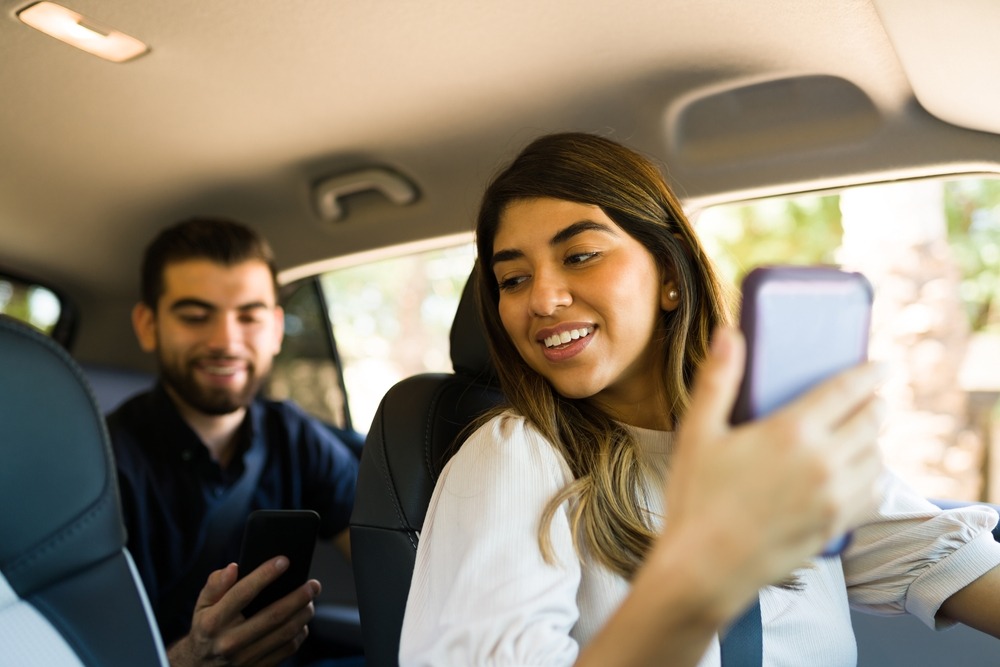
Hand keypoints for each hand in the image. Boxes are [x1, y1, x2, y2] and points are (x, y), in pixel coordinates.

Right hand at [166, 556, 320, 666]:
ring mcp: (245, 658)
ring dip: (303, 615)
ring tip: (310, 600)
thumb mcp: (201, 606)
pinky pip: (287, 650)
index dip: (265, 574)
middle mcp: (229, 641)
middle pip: (273, 616)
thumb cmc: (205, 630)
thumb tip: (233, 568)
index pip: (243, 593)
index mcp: (213, 622)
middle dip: (298, 597)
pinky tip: (302, 621)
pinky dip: (299, 634)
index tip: (284, 561)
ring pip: (285, 634)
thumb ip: (215, 585)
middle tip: (313, 584)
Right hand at [662, 326, 885, 612]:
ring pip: (877, 457)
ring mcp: (834, 497)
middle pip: (871, 421)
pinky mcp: (836, 526)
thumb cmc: (696, 498)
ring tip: (863, 432)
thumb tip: (729, 333)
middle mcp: (824, 462)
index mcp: (792, 432)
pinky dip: (873, 475)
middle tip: (871, 396)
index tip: (883, 365)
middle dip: (876, 403)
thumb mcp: (698, 433)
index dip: (870, 374)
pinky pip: (873, 493)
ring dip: (875, 439)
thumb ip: (718, 380)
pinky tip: (860, 473)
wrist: (706, 568)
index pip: (848, 391)